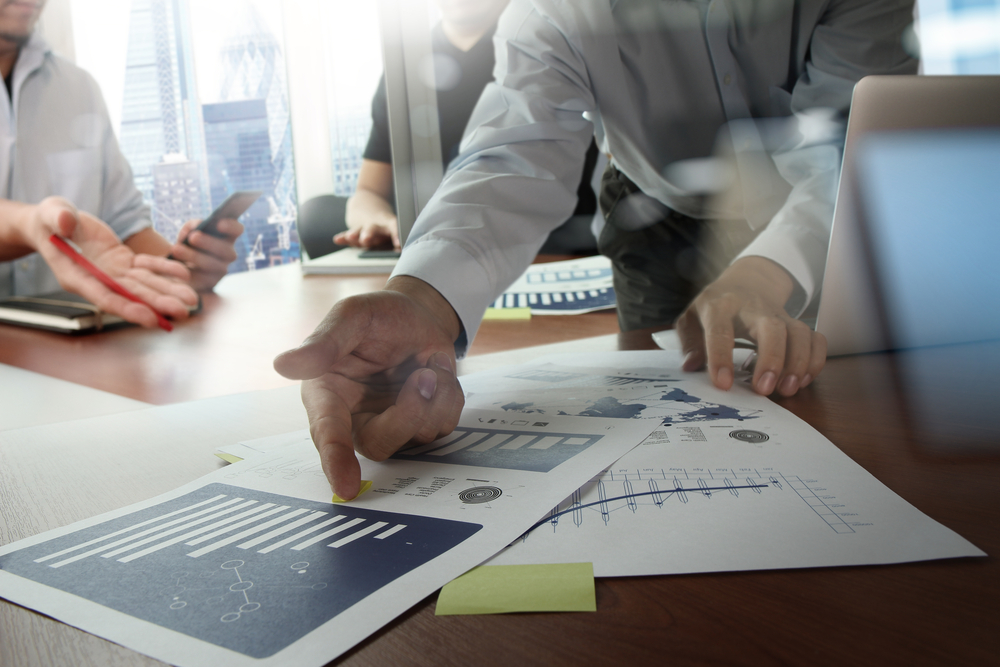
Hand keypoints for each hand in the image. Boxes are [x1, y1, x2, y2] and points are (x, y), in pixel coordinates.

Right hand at [28, 198, 197, 327]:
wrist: (54, 224)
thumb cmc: (49, 220)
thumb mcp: (50, 213)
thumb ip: (58, 218)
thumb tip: (67, 222)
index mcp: (76, 276)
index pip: (104, 296)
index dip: (127, 308)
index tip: (149, 318)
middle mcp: (98, 279)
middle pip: (131, 296)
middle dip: (157, 304)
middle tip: (183, 311)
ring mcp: (113, 272)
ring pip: (144, 285)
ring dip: (168, 292)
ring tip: (192, 300)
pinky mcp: (123, 262)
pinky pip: (147, 267)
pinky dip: (165, 270)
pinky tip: (184, 274)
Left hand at [169, 217, 243, 290]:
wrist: (177, 266)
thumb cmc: (187, 244)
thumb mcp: (188, 232)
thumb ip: (192, 226)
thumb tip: (195, 228)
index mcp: (227, 237)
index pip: (237, 230)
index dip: (231, 226)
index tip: (218, 223)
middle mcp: (228, 254)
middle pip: (226, 250)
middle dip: (209, 243)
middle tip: (193, 237)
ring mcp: (221, 271)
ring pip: (213, 265)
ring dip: (195, 256)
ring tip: (176, 249)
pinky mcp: (209, 284)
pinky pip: (201, 279)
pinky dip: (188, 271)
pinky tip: (176, 265)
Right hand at [273, 277, 463, 498]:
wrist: (417, 314)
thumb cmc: (377, 316)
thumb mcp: (351, 317)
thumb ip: (324, 343)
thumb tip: (283, 365)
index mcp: (328, 395)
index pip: (328, 434)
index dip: (335, 461)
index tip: (344, 487)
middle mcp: (356, 418)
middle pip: (380, 443)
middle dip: (409, 414)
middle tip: (425, 375)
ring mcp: (391, 425)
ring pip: (419, 434)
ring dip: (435, 394)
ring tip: (427, 363)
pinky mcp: (421, 424)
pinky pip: (443, 424)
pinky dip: (448, 394)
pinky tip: (435, 370)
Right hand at [333, 219, 398, 250]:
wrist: (367, 202)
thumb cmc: (386, 224)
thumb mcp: (393, 227)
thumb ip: (397, 238)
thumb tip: (403, 250)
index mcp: (388, 223)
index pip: (394, 226)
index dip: (396, 234)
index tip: (398, 244)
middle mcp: (376, 225)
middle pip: (372, 228)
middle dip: (369, 234)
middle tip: (366, 239)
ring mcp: (363, 227)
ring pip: (359, 231)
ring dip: (355, 235)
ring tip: (350, 237)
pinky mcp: (354, 230)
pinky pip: (348, 235)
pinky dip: (343, 238)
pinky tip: (337, 240)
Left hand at [675, 256, 826, 396]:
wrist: (748, 281)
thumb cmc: (716, 306)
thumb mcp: (692, 317)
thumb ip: (689, 342)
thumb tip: (690, 366)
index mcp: (720, 306)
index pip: (720, 330)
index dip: (721, 357)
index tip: (723, 384)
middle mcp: (754, 308)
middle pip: (771, 328)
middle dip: (772, 359)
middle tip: (765, 389)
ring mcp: (779, 315)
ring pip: (798, 333)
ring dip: (798, 363)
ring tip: (787, 389)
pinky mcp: (796, 323)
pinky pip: (815, 339)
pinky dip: (815, 360)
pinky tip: (802, 380)